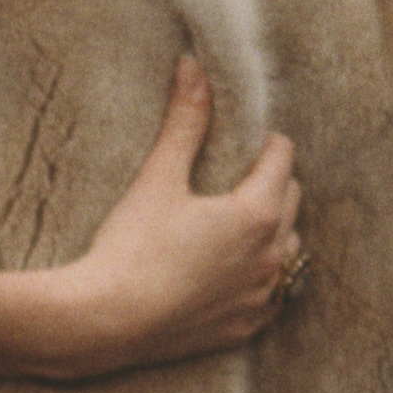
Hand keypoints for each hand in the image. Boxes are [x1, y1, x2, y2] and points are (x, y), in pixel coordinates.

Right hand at [0, 57, 301, 380]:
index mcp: (258, 212)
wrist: (102, 322)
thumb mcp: (158, 179)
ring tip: (236, 222)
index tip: (247, 140)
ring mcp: (263, 294)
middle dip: (271, 182)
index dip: (265, 143)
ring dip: (273, 231)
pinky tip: (234, 270)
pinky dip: (262, 277)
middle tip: (239, 175)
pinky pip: (273, 294)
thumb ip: (185, 122)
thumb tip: (195, 66)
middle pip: (291, 199)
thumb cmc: (129, 248)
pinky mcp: (247, 326)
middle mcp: (274, 254)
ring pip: (289, 248)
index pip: (282, 158)